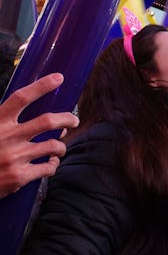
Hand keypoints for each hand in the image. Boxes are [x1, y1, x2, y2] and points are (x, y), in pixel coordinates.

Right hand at [0, 74, 78, 197]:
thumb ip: (6, 121)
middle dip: (67, 119)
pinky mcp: (19, 176)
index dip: (41, 86)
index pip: (21, 98)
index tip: (58, 78)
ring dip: (60, 146)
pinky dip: (53, 164)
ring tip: (59, 147)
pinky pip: (49, 167)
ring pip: (53, 145)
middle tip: (73, 120)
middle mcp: (6, 137)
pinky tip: (50, 163)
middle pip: (47, 121)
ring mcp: (14, 157)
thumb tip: (39, 114)